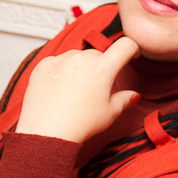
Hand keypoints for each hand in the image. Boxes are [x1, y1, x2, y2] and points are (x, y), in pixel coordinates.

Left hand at [16, 36, 139, 143]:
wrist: (47, 132)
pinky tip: (58, 89)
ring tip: (73, 92)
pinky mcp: (44, 64)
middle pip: (97, 54)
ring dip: (79, 67)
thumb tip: (133, 95)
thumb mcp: (109, 113)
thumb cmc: (79, 124)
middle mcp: (81, 59)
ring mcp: (61, 60)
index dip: (132, 49)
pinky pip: (56, 62)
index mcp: (102, 68)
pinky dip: (60, 71)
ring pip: (76, 57)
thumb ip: (124, 100)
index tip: (130, 54)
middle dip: (100, 66)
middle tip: (94, 88)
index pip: (125, 46)